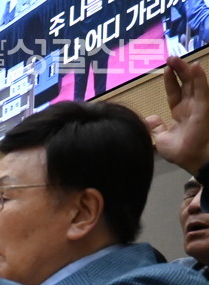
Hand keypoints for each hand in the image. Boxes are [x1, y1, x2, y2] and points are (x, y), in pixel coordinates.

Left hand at [147, 55, 208, 173]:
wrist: (191, 160)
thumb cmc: (181, 151)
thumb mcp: (161, 139)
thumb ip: (156, 128)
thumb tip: (149, 118)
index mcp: (181, 113)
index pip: (175, 92)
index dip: (171, 80)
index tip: (165, 69)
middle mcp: (191, 107)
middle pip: (185, 84)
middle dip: (178, 70)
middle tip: (171, 57)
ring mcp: (199, 107)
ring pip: (193, 84)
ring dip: (186, 70)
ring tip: (177, 58)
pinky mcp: (204, 109)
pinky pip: (202, 91)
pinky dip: (199, 79)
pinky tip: (195, 67)